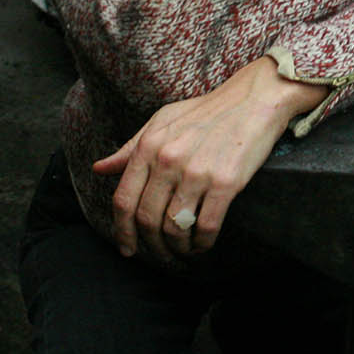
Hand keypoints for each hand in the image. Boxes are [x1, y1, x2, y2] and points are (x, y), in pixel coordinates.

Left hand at [92, 56, 326, 262]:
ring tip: (183, 250)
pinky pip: (205, 226)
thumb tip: (99, 169)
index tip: (127, 248)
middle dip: (152, 245)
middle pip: (147, 219)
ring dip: (177, 248)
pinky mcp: (225, 182)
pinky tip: (203, 243)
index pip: (124, 199)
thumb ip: (130, 147)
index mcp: (149, 146)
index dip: (122, 231)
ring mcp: (196, 172)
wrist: (253, 99)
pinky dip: (201, 243)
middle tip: (161, 254)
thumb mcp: (163, 120)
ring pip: (175, 228)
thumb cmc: (208, 111)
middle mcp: (168, 160)